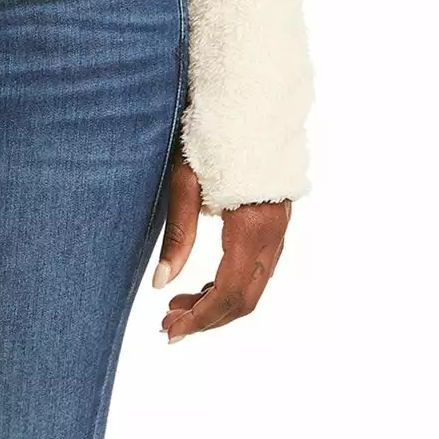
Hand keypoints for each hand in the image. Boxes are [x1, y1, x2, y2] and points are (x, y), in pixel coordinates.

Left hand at [151, 155, 289, 341]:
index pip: (227, 294)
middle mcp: (272, 238)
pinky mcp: (275, 226)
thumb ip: (177, 237)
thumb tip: (160, 285)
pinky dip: (229, 286)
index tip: (170, 332)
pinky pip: (256, 271)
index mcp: (251, 229)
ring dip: (216, 304)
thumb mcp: (186, 184)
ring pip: (251, 289)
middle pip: (243, 300)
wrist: (250, 106)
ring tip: (177, 307)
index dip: (199, 320)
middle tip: (168, 327)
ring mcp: (278, 233)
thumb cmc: (211, 138)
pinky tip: (201, 286)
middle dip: (206, 319)